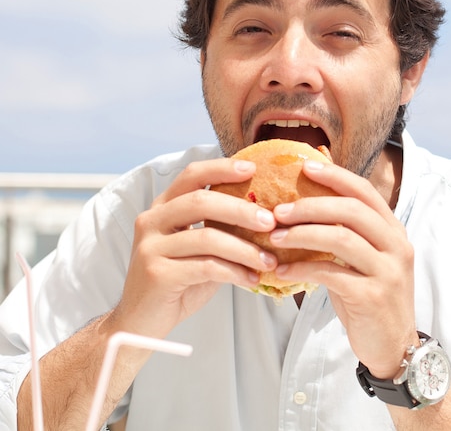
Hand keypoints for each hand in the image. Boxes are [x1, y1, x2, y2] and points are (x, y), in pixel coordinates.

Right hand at [111, 158, 277, 338]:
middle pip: (201, 202)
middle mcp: (152, 221)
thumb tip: (264, 216)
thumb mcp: (199, 250)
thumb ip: (219, 230)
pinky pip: (206, 267)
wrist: (139, 323)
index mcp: (163, 207)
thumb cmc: (177, 283)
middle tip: (270, 222)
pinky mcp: (156, 273)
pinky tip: (251, 280)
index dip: (221, 169)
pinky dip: (234, 272)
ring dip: (245, 249)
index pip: (192, 176)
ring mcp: (151, 246)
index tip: (252, 170)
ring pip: (207, 238)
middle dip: (241, 210)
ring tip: (268, 260)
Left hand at [270, 160, 415, 377]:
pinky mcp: (372, 296)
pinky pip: (331, 273)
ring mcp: (387, 270)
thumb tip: (304, 206)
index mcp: (393, 230)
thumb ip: (345, 232)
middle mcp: (396, 245)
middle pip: (351, 210)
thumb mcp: (363, 259)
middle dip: (310, 205)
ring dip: (302, 234)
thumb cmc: (369, 296)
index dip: (335, 176)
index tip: (305, 166)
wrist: (393, 346)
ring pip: (340, 238)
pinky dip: (302, 269)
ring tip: (275, 236)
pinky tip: (281, 270)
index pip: (364, 191)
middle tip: (279, 210)